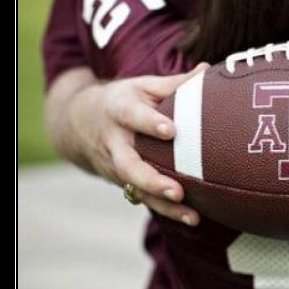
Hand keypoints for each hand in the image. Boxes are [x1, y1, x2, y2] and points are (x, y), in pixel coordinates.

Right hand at [68, 67, 207, 224]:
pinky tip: (192, 218)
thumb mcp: (142, 86)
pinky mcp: (122, 182)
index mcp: (118, 109)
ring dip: (163, 204)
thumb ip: (175, 83)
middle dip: (151, 180)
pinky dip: (166, 210)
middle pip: (128, 165)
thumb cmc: (124, 100)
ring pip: (136, 189)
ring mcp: (115, 166)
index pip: (131, 116)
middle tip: (177, 190)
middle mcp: (114, 141)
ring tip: (191, 216)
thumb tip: (208, 71)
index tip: (170, 130)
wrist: (80, 123)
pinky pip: (143, 198)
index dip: (149, 123)